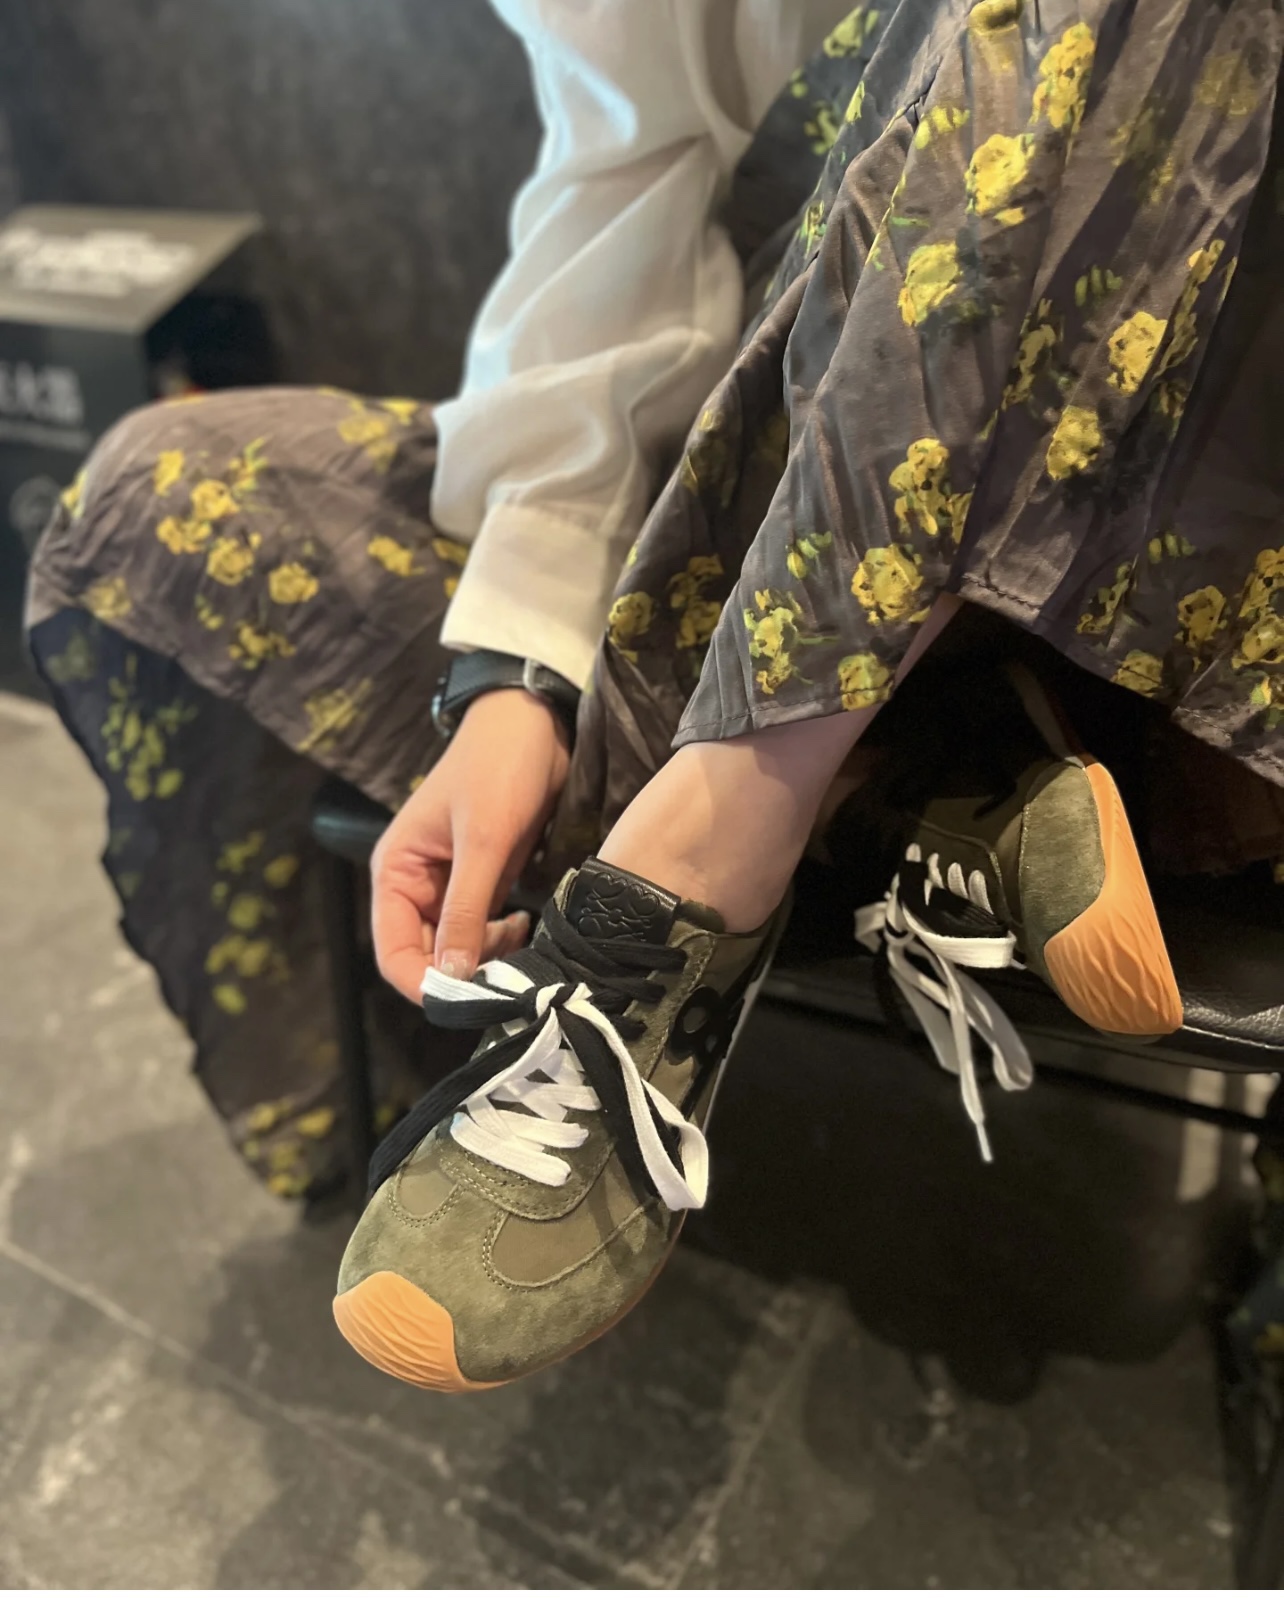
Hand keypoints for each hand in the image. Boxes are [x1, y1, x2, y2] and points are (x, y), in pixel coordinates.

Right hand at [371, 688, 570, 1002]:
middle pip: (424, 956)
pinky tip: (525, 928)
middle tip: (508, 978)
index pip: (393, 952)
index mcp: (396, 872)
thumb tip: (453, 975)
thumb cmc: (498, 769)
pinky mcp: (481, 881)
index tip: (468, 1000)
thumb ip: (466, 910)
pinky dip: (500, 940)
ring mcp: (448, 885)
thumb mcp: (484, 841)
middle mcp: (415, 885)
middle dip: (461, 974)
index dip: (424, 984)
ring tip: (521, 946)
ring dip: (486, 958)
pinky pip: (481, 929)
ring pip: (456, 948)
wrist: (532, 723)